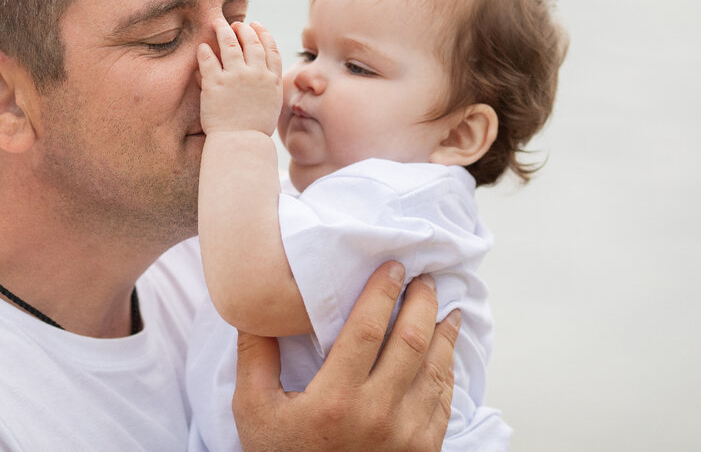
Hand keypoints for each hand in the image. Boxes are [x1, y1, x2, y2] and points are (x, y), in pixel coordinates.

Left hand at [198, 18, 282, 134]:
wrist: (240, 144)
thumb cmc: (254, 129)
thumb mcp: (270, 105)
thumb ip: (266, 86)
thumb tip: (257, 71)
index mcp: (272, 81)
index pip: (271, 49)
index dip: (264, 34)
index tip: (256, 26)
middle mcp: (256, 75)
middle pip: (252, 43)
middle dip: (244, 29)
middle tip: (236, 24)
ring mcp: (236, 78)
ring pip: (230, 44)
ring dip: (224, 31)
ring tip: (218, 23)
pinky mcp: (215, 83)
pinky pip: (209, 60)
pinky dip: (206, 50)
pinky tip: (202, 46)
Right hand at [232, 262, 457, 451]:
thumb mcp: (253, 409)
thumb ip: (255, 357)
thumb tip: (252, 310)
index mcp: (336, 399)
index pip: (368, 329)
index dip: (383, 292)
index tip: (393, 267)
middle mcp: (378, 415)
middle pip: (411, 342)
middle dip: (422, 303)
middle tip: (424, 279)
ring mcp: (406, 436)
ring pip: (435, 369)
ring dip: (443, 333)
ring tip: (444, 307)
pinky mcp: (423, 451)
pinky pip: (444, 402)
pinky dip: (448, 370)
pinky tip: (445, 352)